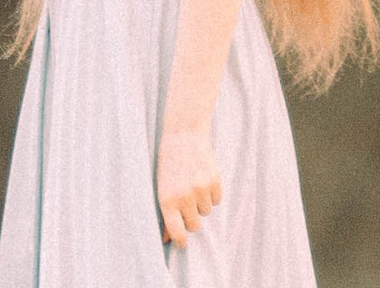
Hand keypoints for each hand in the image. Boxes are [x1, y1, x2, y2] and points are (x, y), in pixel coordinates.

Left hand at [156, 128, 222, 247]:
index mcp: (167, 200)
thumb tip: (166, 239)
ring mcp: (200, 189)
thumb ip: (165, 215)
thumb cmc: (169, 166)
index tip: (183, 243)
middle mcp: (184, 197)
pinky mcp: (214, 181)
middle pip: (194, 225)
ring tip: (194, 185)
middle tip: (187, 203)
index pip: (177, 232)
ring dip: (202, 203)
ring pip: (206, 212)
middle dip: (192, 218)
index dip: (181, 241)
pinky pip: (217, 200)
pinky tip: (203, 180)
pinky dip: (212, 194)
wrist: (183, 137)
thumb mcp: (162, 189)